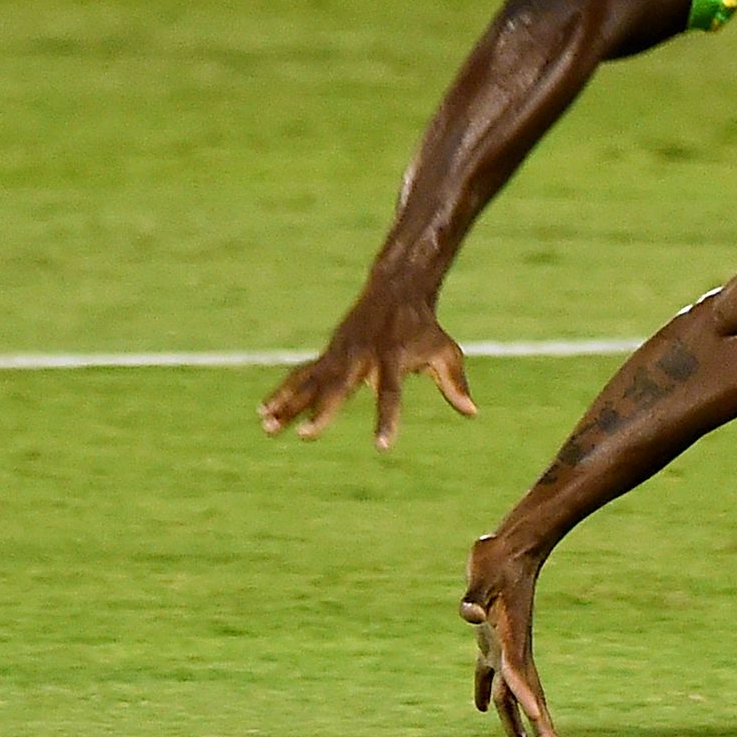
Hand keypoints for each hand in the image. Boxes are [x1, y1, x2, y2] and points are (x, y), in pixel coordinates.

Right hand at [259, 277, 475, 448]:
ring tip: (267, 427)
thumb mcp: (444, 352)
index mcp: (392, 359)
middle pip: (340, 388)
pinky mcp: (328, 354)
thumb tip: (472, 412)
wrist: (395, 290)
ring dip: (289, 405)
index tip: (381, 445)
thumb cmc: (423, 328)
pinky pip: (302, 375)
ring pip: (311, 382)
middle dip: (324, 412)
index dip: (386, 419)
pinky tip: (264, 411)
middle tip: (308, 435)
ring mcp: (340, 354)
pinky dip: (283, 391)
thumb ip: (454, 383)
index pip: (390, 394)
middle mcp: (361, 357)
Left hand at [464, 532, 562, 736]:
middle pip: (527, 698)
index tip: (536, 723)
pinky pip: (491, 674)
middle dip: (539, 731)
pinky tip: (483, 709)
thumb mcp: (482, 574)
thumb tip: (468, 613)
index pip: (520, 679)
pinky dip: (488, 692)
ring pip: (512, 695)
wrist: (510, 544)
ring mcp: (503, 646)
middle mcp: (511, 650)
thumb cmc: (495, 558)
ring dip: (515, 725)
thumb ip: (474, 597)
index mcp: (510, 640)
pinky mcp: (491, 638)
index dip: (526, 702)